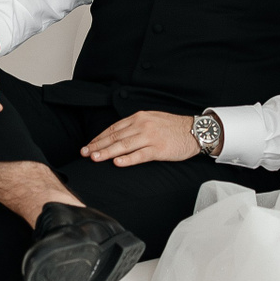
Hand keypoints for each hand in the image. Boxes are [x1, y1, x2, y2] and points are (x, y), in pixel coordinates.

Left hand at [82, 111, 201, 166]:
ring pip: (124, 145)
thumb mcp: (151, 120)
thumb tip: (116, 136)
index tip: (88, 146)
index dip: (99, 138)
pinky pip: (140, 155)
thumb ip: (135, 126)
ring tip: (94, 158)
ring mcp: (150, 137)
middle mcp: (142, 125)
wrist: (195, 130)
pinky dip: (128, 159)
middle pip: (115, 137)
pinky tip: (117, 163)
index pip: (113, 128)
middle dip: (97, 146)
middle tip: (84, 153)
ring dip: (107, 152)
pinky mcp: (159, 149)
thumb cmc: (173, 127)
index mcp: (138, 117)